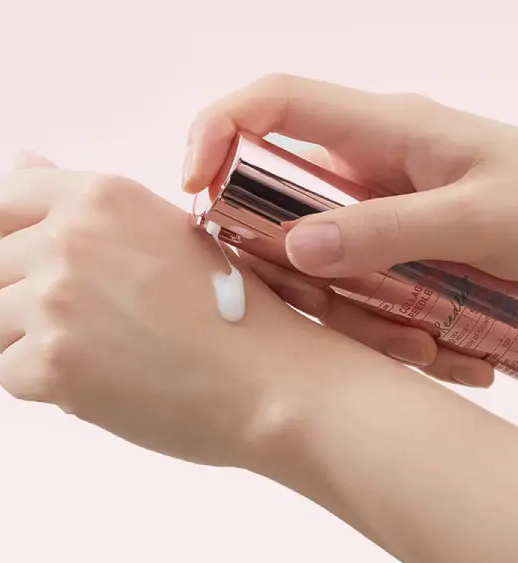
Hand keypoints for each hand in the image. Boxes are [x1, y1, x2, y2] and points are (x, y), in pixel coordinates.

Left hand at [0, 152, 316, 466]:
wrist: (269, 380)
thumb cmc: (234, 310)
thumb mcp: (168, 233)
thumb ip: (85, 203)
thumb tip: (21, 161)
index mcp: (103, 198)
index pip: (2, 199)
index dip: (18, 235)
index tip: (49, 263)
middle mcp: (69, 239)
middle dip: (31, 295)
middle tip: (99, 319)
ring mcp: (55, 302)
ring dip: (35, 341)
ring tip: (103, 354)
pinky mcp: (52, 365)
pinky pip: (10, 375)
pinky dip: (47, 386)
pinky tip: (103, 384)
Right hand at [183, 74, 517, 386]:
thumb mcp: (482, 217)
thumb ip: (389, 229)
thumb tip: (295, 247)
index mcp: (380, 131)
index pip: (273, 106)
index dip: (219, 131)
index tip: (193, 186)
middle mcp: (361, 171)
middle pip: (275, 201)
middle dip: (284, 259)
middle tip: (330, 304)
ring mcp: (367, 216)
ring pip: (307, 260)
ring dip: (341, 308)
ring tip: (416, 340)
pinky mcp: (378, 254)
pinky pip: (343, 288)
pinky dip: (368, 324)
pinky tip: (425, 344)